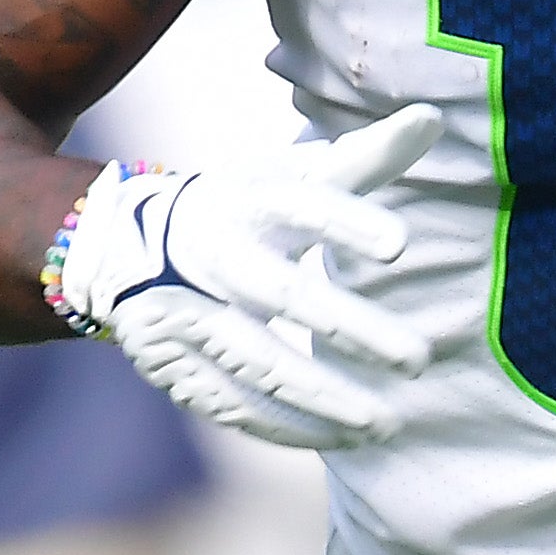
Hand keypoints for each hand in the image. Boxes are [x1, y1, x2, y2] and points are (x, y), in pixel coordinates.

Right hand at [59, 106, 441, 450]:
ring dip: (323, 397)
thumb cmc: (244, 207)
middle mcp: (212, 253)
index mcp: (248, 197)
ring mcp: (181, 311)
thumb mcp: (294, 175)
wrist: (123, 243)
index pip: (304, 204)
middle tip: (418, 360)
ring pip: (256, 361)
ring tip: (386, 423)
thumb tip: (433, 117)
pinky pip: (230, 404)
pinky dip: (285, 426)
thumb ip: (366, 156)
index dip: (349, 222)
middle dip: (351, 329)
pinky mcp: (167, 361)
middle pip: (284, 293)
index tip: (402, 245)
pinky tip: (338, 437)